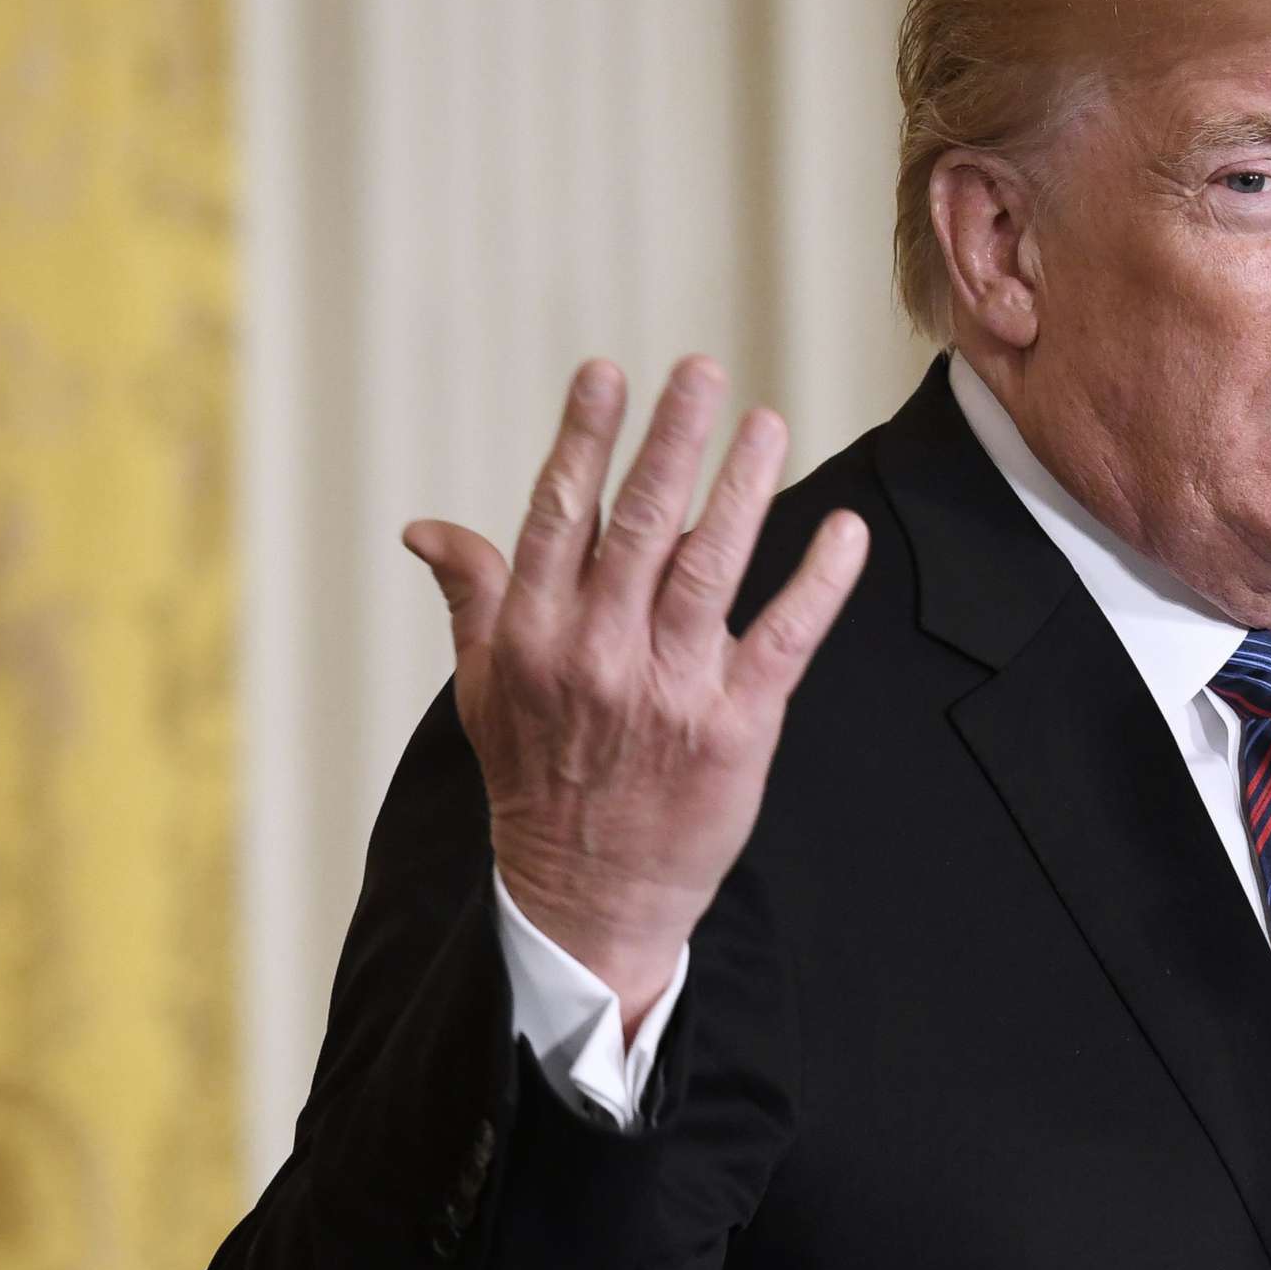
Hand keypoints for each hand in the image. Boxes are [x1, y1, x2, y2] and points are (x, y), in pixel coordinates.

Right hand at [402, 356, 867, 1027]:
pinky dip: (818, 584)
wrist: (588, 899)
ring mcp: (668, 691)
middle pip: (640, 527)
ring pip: (710, 569)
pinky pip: (782, 641)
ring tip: (769, 423)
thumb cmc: (538, 778)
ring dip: (743, 490)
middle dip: (672, 441)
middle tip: (704, 369)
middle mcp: (598, 655)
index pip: (560, 517)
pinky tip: (845, 531)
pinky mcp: (735, 729)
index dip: (585, 440)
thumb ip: (474, 596)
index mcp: (533, 637)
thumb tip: (425, 528)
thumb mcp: (484, 690)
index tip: (608, 372)